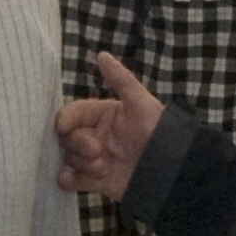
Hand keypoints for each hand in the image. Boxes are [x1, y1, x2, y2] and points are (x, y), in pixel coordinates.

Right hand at [56, 54, 163, 196]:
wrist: (171, 172)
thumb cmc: (158, 134)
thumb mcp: (141, 104)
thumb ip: (121, 80)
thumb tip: (102, 54)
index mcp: (102, 116)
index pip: (72, 114)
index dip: (65, 119)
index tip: (64, 127)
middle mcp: (94, 136)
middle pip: (67, 137)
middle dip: (78, 145)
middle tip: (97, 152)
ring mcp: (93, 160)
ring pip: (67, 158)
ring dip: (80, 163)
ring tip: (102, 168)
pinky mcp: (94, 181)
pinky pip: (68, 179)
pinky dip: (67, 180)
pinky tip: (72, 180)